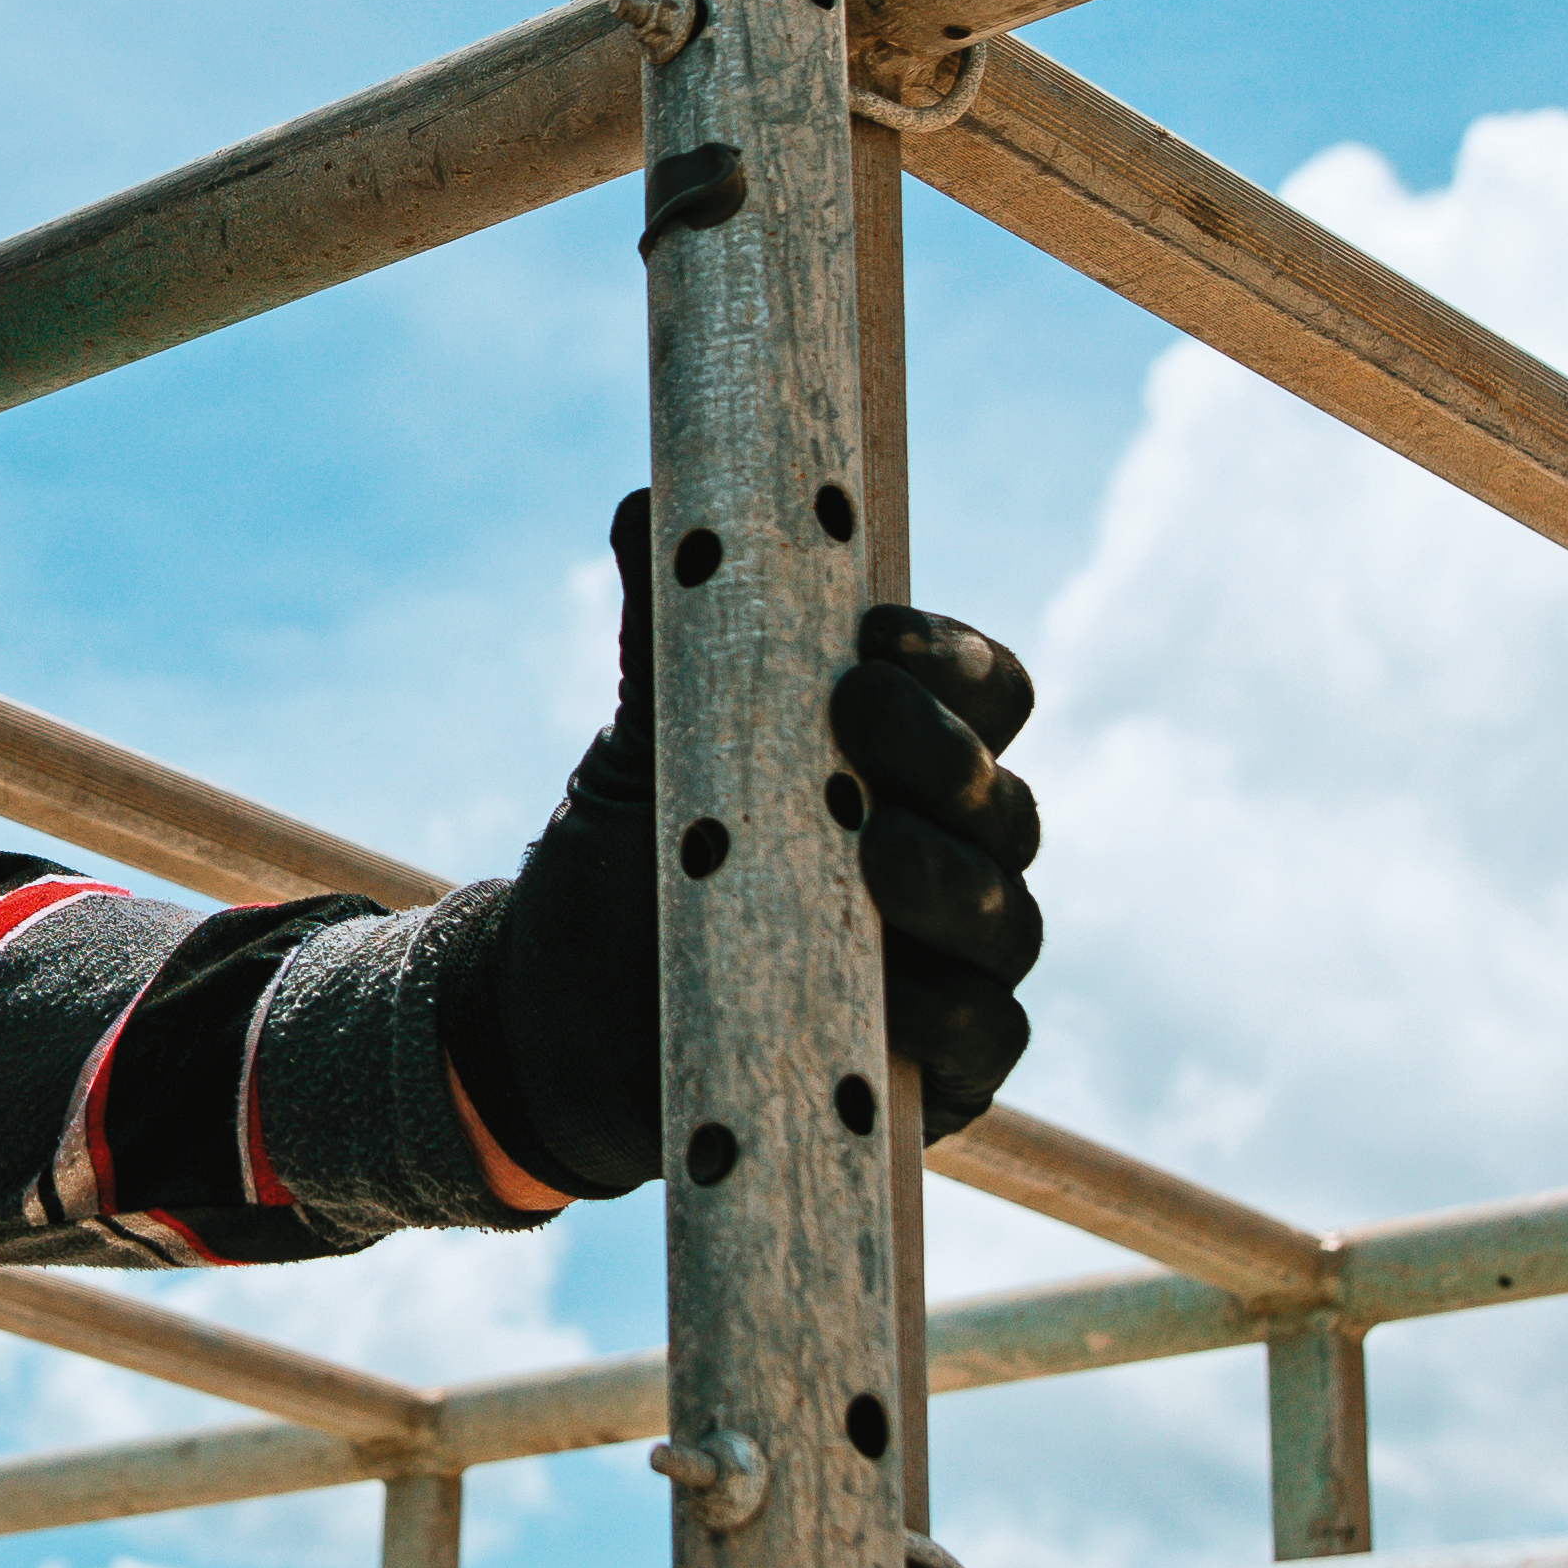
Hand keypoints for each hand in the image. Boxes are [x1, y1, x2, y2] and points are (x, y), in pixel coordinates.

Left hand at [449, 495, 1047, 1196]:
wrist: (558, 1016)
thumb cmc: (630, 858)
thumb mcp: (645, 738)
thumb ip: (666, 627)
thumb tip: (653, 498)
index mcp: (906, 762)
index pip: (983, 694)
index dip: (950, 657)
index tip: (872, 636)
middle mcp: (949, 853)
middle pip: (1004, 800)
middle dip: (945, 754)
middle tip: (864, 717)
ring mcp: (949, 964)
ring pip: (1010, 918)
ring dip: (957, 883)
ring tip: (880, 857)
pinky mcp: (933, 1070)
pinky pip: (987, 1039)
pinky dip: (958, 1016)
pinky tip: (904, 1000)